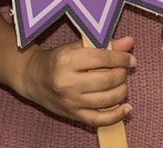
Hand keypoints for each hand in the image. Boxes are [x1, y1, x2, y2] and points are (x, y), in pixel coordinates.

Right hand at [15, 35, 134, 126]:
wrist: (31, 78)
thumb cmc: (56, 60)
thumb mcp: (74, 48)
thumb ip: (103, 44)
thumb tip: (129, 42)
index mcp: (66, 60)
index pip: (101, 58)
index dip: (121, 58)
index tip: (130, 59)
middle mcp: (67, 82)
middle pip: (107, 79)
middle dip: (121, 74)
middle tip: (122, 70)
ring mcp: (70, 101)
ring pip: (108, 99)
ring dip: (122, 91)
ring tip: (121, 84)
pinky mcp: (73, 115)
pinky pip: (101, 119)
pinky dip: (118, 115)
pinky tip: (126, 107)